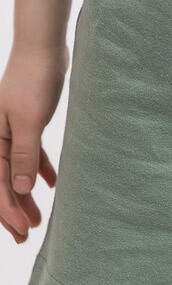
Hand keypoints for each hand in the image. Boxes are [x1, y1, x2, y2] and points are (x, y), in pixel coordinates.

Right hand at [0, 43, 68, 242]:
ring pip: (18, 170)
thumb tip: (19, 189)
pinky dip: (40, 170)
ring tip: (40, 218)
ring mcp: (13, 130)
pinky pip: (31, 153)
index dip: (8, 211)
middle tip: (27, 236)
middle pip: (3, 181)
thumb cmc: (34, 79)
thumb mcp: (29, 120)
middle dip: (13, 210)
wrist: (44, 47)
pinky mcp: (30, 121)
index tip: (23, 232)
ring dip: (27, 194)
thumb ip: (23, 155)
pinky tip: (52, 185)